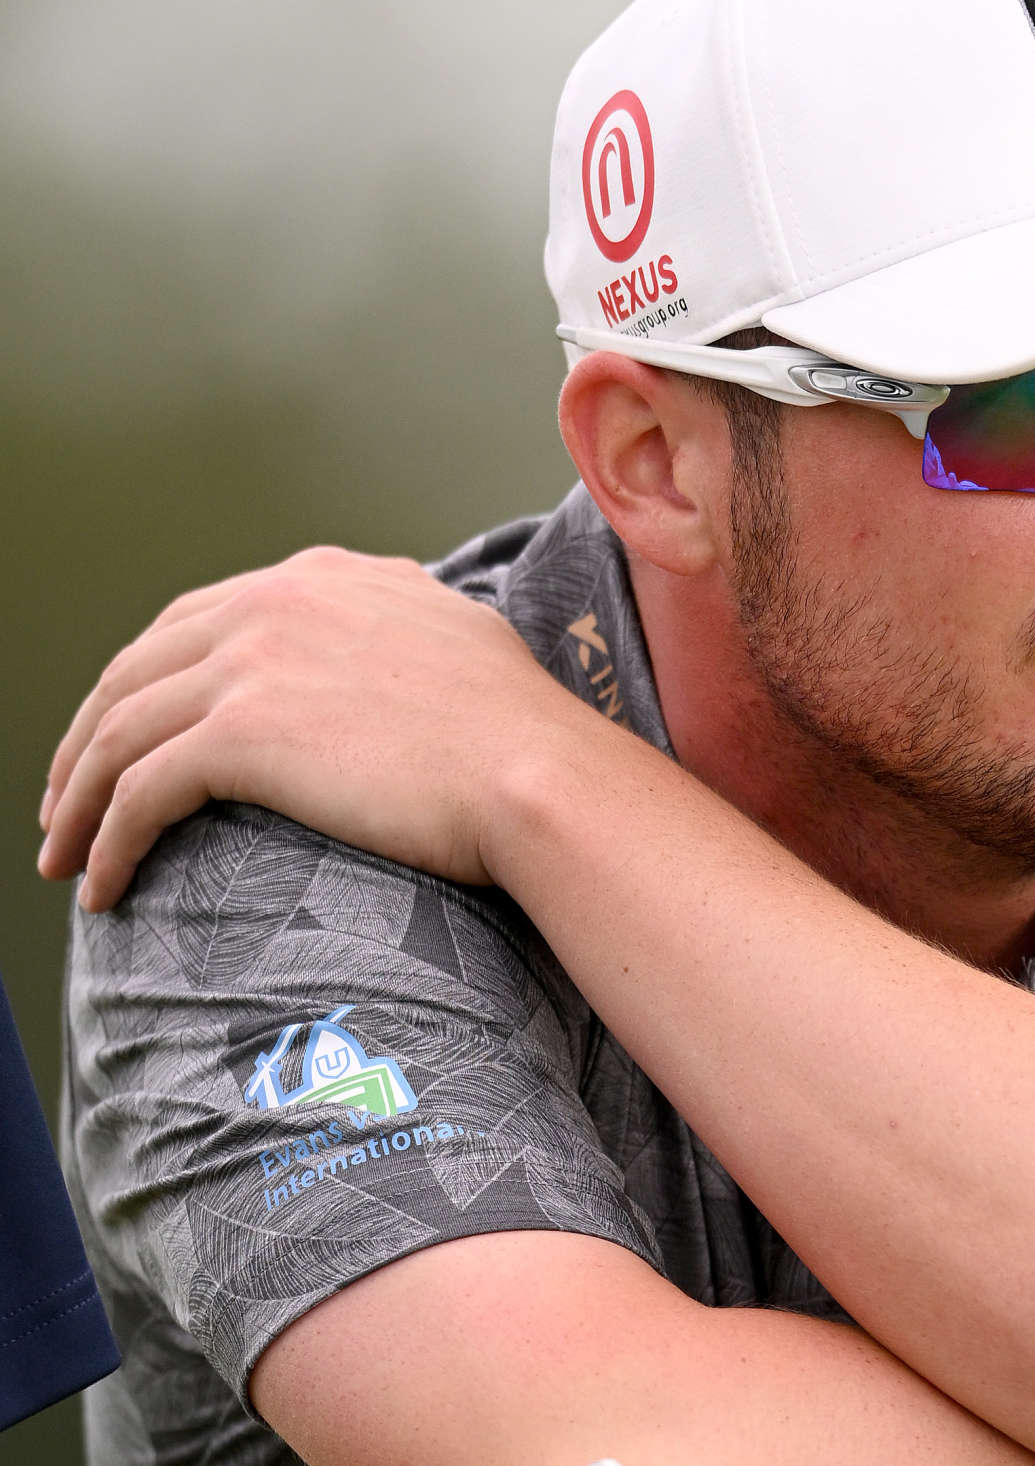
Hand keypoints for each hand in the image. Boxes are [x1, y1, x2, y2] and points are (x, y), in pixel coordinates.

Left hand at [37, 548, 594, 906]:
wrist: (538, 773)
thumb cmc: (522, 732)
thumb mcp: (456, 637)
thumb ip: (399, 627)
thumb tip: (396, 648)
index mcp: (317, 577)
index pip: (193, 623)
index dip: (146, 686)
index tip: (131, 740)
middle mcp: (270, 602)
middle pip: (134, 672)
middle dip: (85, 743)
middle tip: (69, 805)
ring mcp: (249, 664)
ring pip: (117, 734)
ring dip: (78, 804)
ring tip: (65, 860)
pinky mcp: (240, 734)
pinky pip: (138, 793)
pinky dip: (108, 843)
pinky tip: (103, 889)